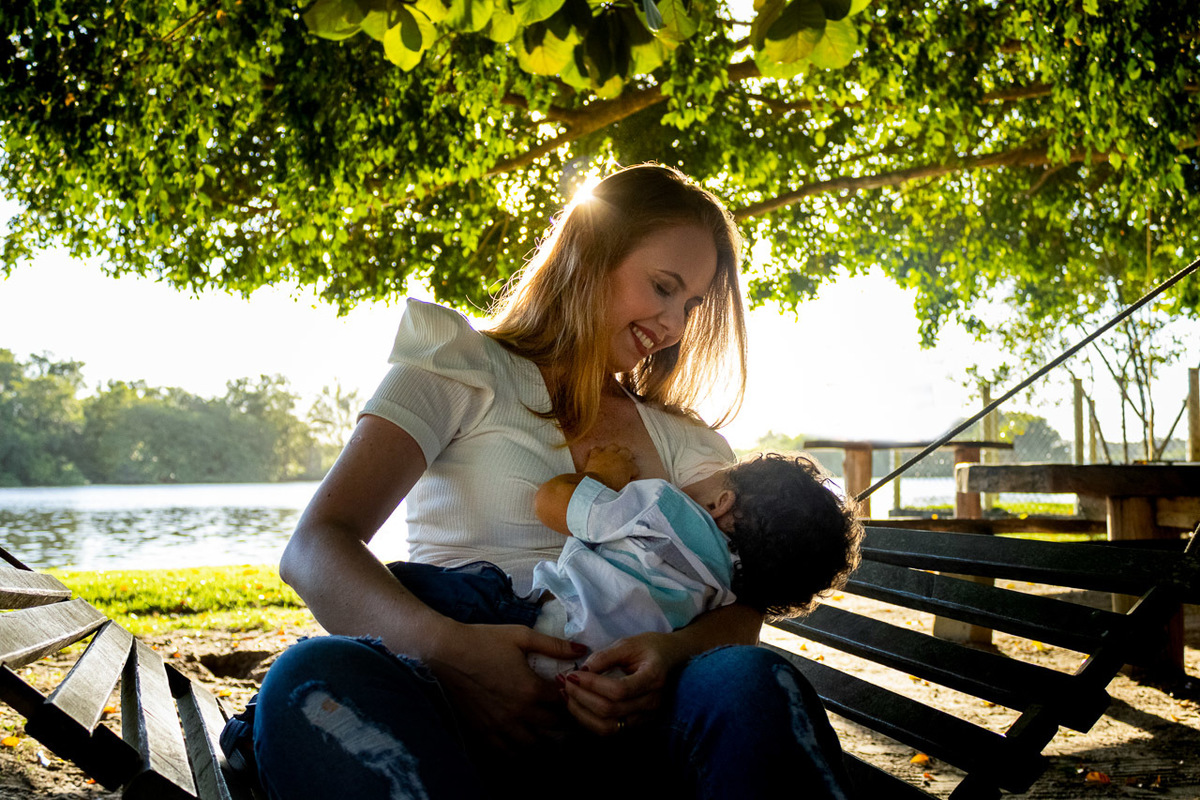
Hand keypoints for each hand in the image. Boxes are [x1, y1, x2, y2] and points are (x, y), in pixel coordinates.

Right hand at [425, 622, 585, 748]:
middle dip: (561, 720)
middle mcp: (519, 712)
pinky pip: (507, 752)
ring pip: (532, 745)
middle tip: (563, 713)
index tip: (569, 693)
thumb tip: (582, 650)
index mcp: (531, 689)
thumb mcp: (522, 636)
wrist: (448, 651)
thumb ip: (554, 645)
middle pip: (552, 726)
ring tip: (547, 732)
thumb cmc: (485, 640)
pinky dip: (519, 751)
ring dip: (544, 740)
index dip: (569, 698)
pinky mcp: (483, 731)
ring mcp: (501, 725)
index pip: (563, 703)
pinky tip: (522, 744)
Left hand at [559, 631, 689, 735]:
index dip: (592, 685)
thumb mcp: (628, 644)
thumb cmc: (650, 647)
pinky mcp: (638, 725)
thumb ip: (605, 657)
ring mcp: (646, 718)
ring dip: (582, 714)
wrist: (673, 659)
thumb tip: (581, 671)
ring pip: (608, 727)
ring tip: (566, 696)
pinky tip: (578, 706)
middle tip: (564, 683)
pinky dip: (589, 721)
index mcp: (653, 678)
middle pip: (610, 711)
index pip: (618, 691)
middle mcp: (652, 703)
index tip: (572, 674)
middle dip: (581, 698)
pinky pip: (610, 730)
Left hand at [584, 445, 638, 489]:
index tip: (630, 476)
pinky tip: (597, 456)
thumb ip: (626, 480)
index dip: (632, 472)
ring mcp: (608, 454)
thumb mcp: (623, 486)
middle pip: (627, 452)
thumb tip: (625, 479)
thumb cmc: (611, 488)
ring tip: (611, 456)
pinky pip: (597, 449)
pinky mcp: (596, 455)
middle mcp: (619, 458)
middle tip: (623, 462)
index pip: (635, 468)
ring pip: (614, 447)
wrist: (597, 485)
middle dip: (626, 456)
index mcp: (628, 468)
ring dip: (613, 451)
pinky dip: (597, 453)